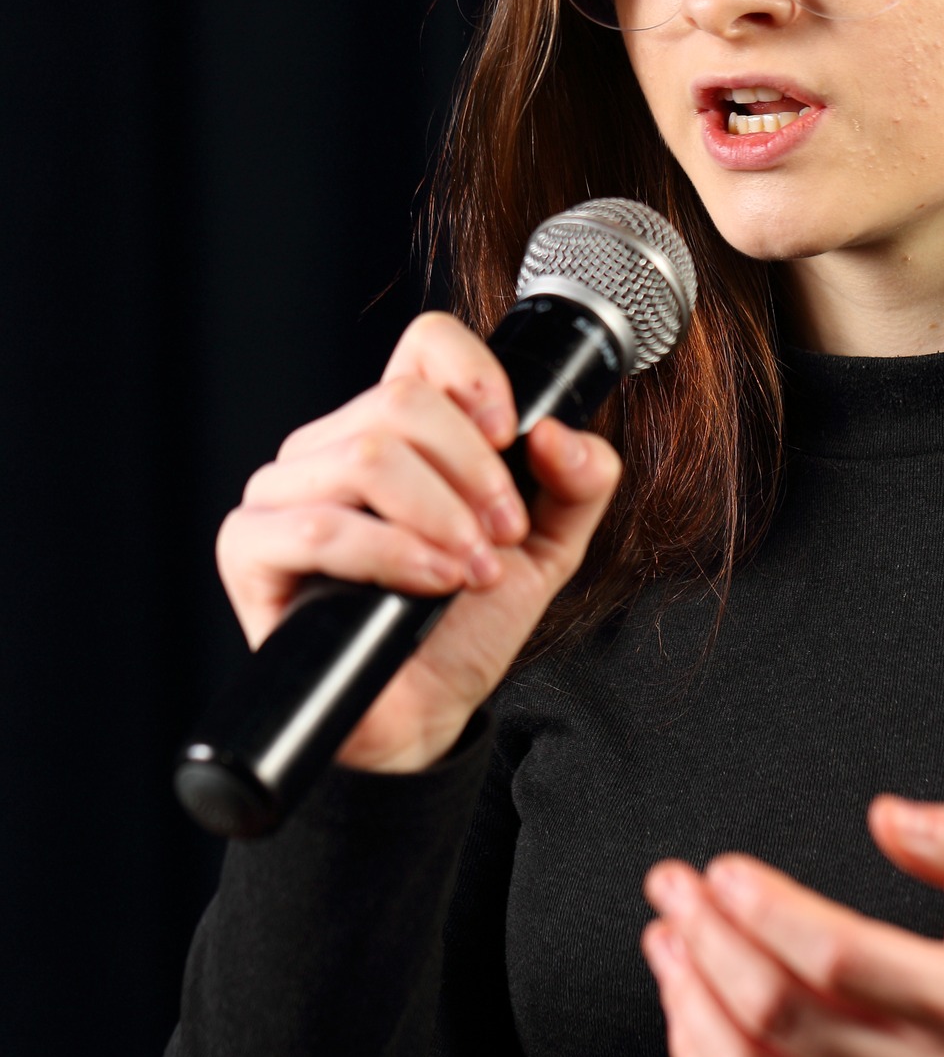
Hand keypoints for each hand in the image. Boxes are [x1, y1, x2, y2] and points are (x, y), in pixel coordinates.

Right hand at [215, 311, 620, 772]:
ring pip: (365, 456)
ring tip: (472, 569)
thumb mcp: (548, 547)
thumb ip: (579, 483)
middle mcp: (332, 445)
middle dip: (473, 471)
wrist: (425, 712)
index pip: (425, 344)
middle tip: (501, 533)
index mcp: (397, 426)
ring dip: (440, 515)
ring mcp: (283, 492)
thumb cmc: (467, 621)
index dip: (476, 377)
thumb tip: (559, 432)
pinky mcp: (250, 548)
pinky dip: (391, 553)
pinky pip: (316, 527)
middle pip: (403, 402)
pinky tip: (431, 584)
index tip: (511, 436)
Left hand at [641, 800, 943, 1056]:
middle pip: (779, 1010)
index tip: (726, 869)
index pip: (844, 959)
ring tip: (668, 934)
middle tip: (675, 884)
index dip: (770, 909)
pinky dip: (693, 1054)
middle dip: (710, 937)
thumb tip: (889, 816)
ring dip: (688, 993)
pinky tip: (683, 998)